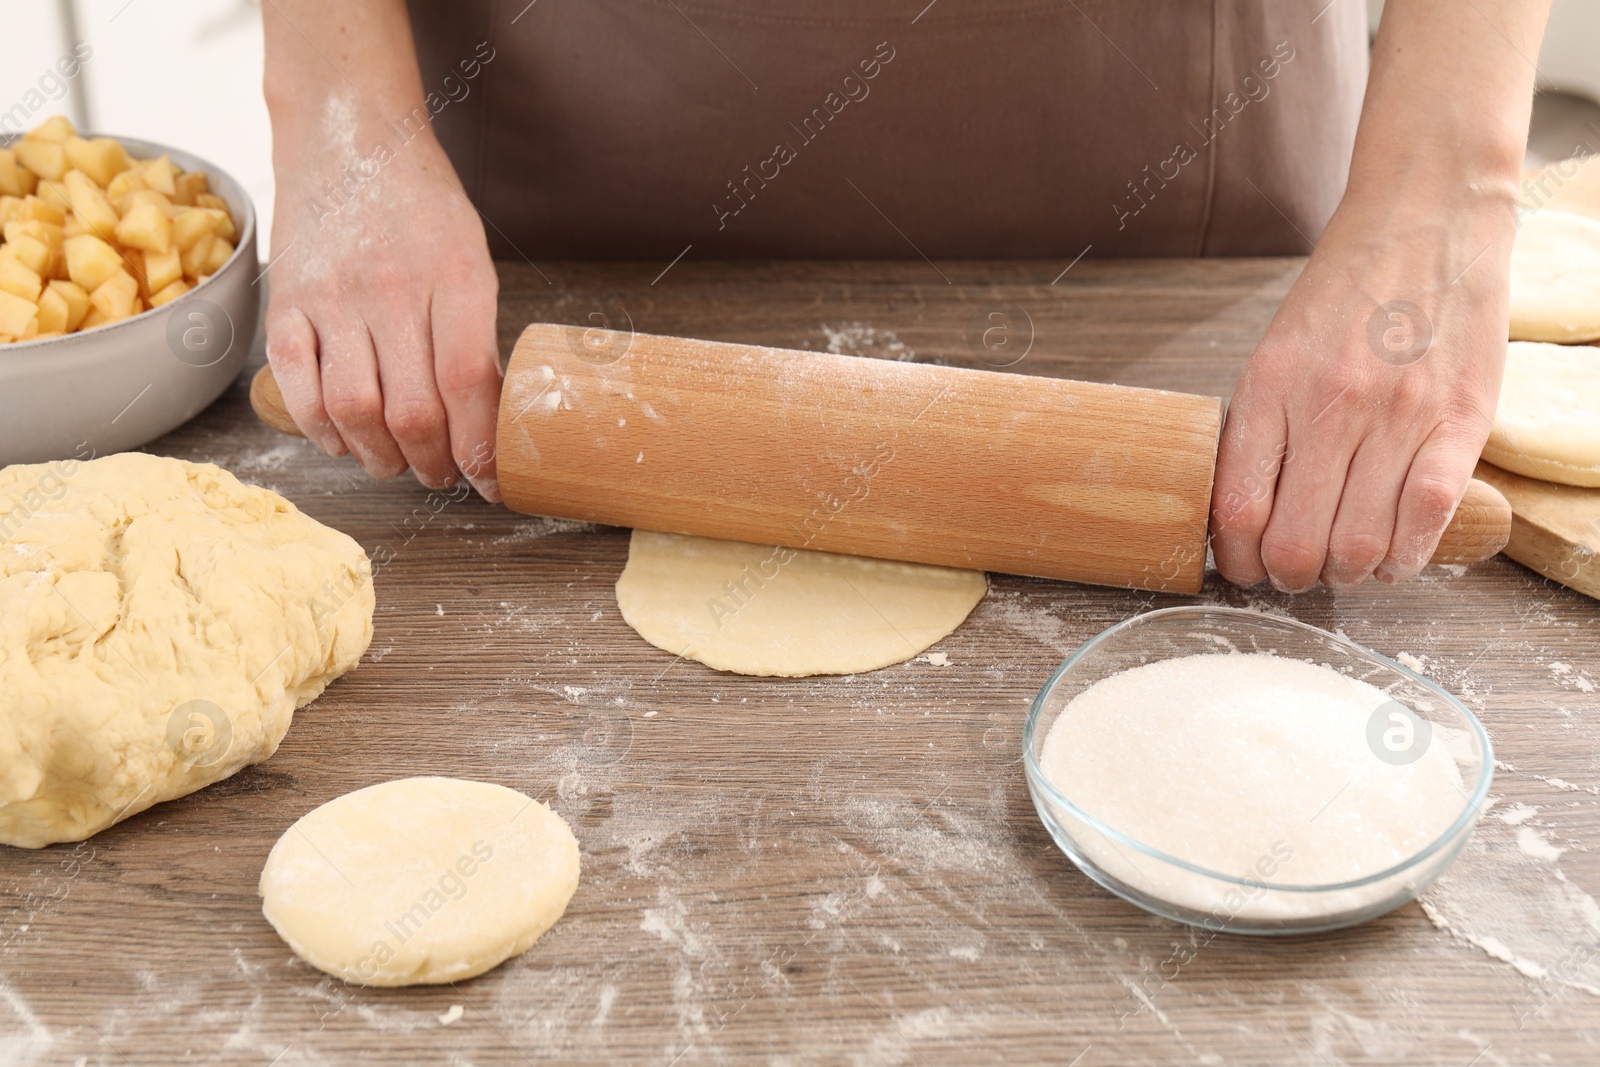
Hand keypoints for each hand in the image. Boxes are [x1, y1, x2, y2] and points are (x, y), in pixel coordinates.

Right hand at [262, 108, 501, 500]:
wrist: (348, 135)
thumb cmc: (421, 203)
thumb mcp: (472, 255)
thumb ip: (476, 331)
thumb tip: (486, 418)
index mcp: (456, 276)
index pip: (469, 383)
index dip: (481, 447)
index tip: (491, 480)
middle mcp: (393, 288)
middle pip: (414, 410)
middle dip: (435, 464)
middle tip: (444, 474)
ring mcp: (333, 297)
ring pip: (356, 411)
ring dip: (381, 458)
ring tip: (398, 464)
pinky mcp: (286, 302)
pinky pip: (299, 387)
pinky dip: (323, 430)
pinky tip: (345, 440)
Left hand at [1210, 184, 1514, 590]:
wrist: (1427, 223)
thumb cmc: (1346, 293)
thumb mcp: (1277, 351)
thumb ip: (1263, 426)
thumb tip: (1239, 511)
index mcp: (1270, 388)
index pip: (1238, 508)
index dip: (1237, 559)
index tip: (1244, 568)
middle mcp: (1330, 405)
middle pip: (1295, 542)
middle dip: (1289, 576)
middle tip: (1296, 573)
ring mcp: (1398, 414)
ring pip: (1359, 544)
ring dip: (1346, 574)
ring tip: (1345, 565)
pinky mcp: (1460, 420)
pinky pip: (1426, 517)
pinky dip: (1405, 557)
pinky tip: (1393, 557)